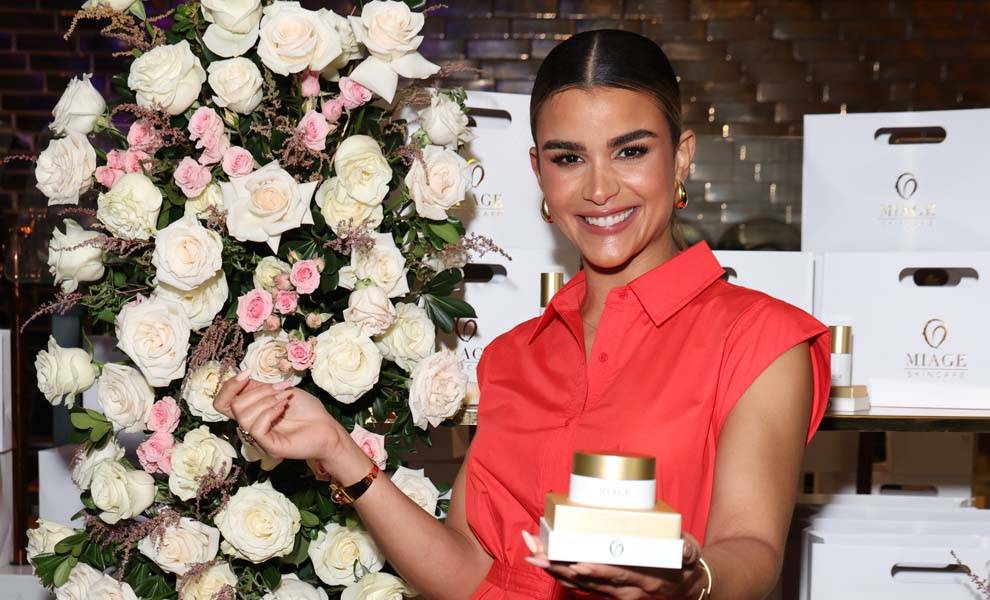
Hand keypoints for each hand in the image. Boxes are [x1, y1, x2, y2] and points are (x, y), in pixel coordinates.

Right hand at [213, 372, 355, 474]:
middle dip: (257, 391)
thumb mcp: (280, 391)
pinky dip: (269, 412)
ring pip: (244, 415)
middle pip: (233, 406)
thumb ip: (259, 387)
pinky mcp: (269, 447)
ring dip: (266, 400)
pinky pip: (256, 428)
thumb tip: (242, 377)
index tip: (247, 373)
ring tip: (285, 398)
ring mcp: (259, 439)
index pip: (222, 403)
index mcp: (251, 413)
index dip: (229, 386)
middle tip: (280, 388)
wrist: (328, 428)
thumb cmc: (307, 411)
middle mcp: (251, 427)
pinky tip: (283, 407)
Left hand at [521, 529, 705, 598]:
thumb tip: (685, 549)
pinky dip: (561, 574)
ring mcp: (614, 592)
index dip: (599, 570)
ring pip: (580, 583)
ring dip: (555, 570)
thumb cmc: (684, 563)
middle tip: (540, 555)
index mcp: (645, 578)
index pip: (619, 574)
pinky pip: (581, 585)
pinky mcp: (607, 590)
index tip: (579, 564)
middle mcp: (626, 589)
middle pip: (590, 579)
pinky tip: (543, 562)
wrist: (685, 586)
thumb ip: (687, 550)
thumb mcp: (690, 553)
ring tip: (534, 555)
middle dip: (563, 567)